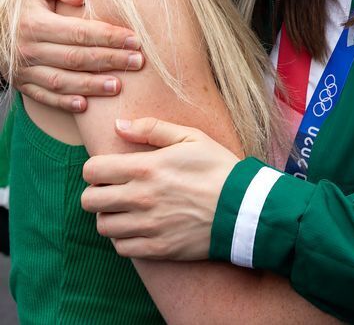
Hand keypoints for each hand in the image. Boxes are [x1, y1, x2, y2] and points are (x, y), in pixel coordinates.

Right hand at [14, 0, 142, 111]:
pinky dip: (64, 103)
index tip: (134, 39)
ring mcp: (24, 70)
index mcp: (35, 24)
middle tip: (137, 62)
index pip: (79, 32)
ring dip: (91, 86)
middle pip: (76, 58)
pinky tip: (86, 106)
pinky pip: (44, 97)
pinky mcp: (22, 84)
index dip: (108, 36)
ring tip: (118, 85)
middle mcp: (29, 49)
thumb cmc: (25, 0)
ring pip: (62, 81)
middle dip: (110, 60)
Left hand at [82, 117, 238, 259]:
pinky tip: (138, 226)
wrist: (243, 207)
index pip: (92, 170)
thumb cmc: (218, 167)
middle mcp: (140, 198)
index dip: (96, 168)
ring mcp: (147, 226)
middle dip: (97, 192)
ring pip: (102, 226)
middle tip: (114, 189)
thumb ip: (151, 128)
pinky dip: (123, 238)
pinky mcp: (157, 249)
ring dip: (110, 216)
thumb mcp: (190, 137)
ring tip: (126, 208)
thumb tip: (119, 125)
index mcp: (146, 168)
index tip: (108, 168)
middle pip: (89, 200)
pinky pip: (121, 247)